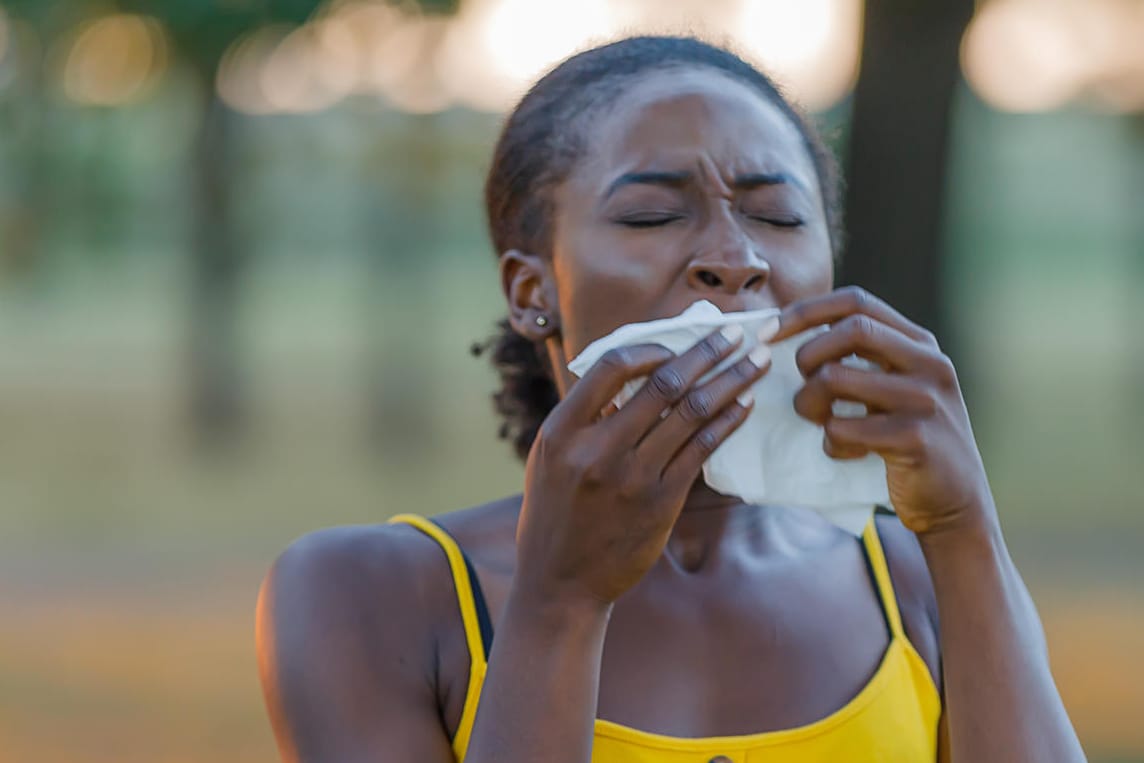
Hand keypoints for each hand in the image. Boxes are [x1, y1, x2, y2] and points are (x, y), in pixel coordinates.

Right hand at [515, 324, 772, 607]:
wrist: (560, 583)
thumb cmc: (555, 513)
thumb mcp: (549, 458)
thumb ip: (584, 417)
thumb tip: (631, 372)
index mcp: (562, 431)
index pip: (610, 367)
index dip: (649, 348)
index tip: (675, 343)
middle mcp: (597, 450)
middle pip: (663, 384)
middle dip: (708, 352)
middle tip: (739, 332)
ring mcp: (631, 477)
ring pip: (692, 413)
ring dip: (731, 381)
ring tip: (758, 360)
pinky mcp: (661, 503)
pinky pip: (702, 450)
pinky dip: (727, 421)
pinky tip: (745, 404)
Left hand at [773, 286, 994, 537]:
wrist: (956, 503)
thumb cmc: (908, 440)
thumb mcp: (897, 388)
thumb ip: (864, 359)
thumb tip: (792, 336)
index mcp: (920, 343)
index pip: (857, 301)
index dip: (806, 311)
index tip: (768, 332)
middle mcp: (929, 363)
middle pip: (850, 329)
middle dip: (808, 354)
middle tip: (800, 386)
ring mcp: (925, 399)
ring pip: (835, 377)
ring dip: (809, 403)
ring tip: (819, 423)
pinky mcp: (915, 438)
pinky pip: (843, 428)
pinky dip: (831, 443)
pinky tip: (844, 452)